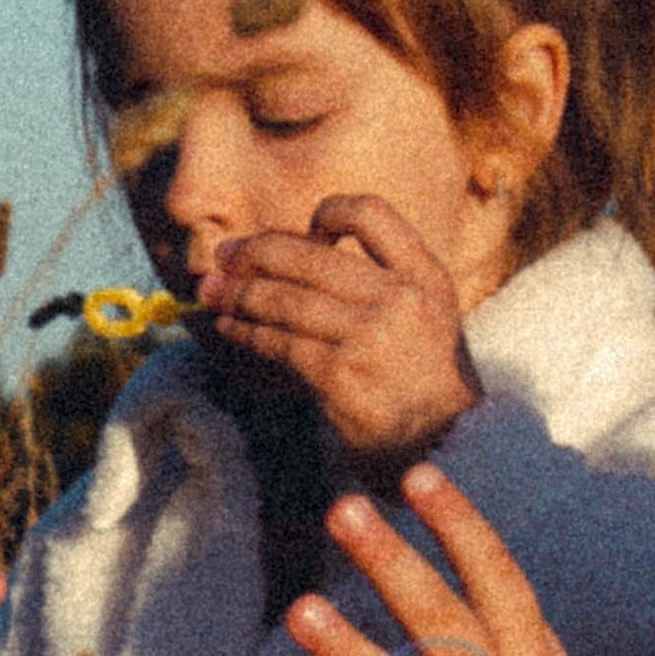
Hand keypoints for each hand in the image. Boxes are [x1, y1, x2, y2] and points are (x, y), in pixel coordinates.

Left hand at [193, 193, 477, 456]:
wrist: (443, 443)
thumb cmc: (421, 378)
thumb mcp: (424, 315)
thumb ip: (376, 282)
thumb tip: (288, 259)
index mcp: (423, 274)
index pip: (371, 214)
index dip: (330, 212)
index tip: (305, 229)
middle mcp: (399, 298)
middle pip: (309, 256)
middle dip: (255, 253)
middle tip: (222, 256)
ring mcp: (370, 337)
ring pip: (286, 301)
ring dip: (239, 294)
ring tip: (211, 293)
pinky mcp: (340, 375)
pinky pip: (280, 344)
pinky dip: (247, 333)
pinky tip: (231, 329)